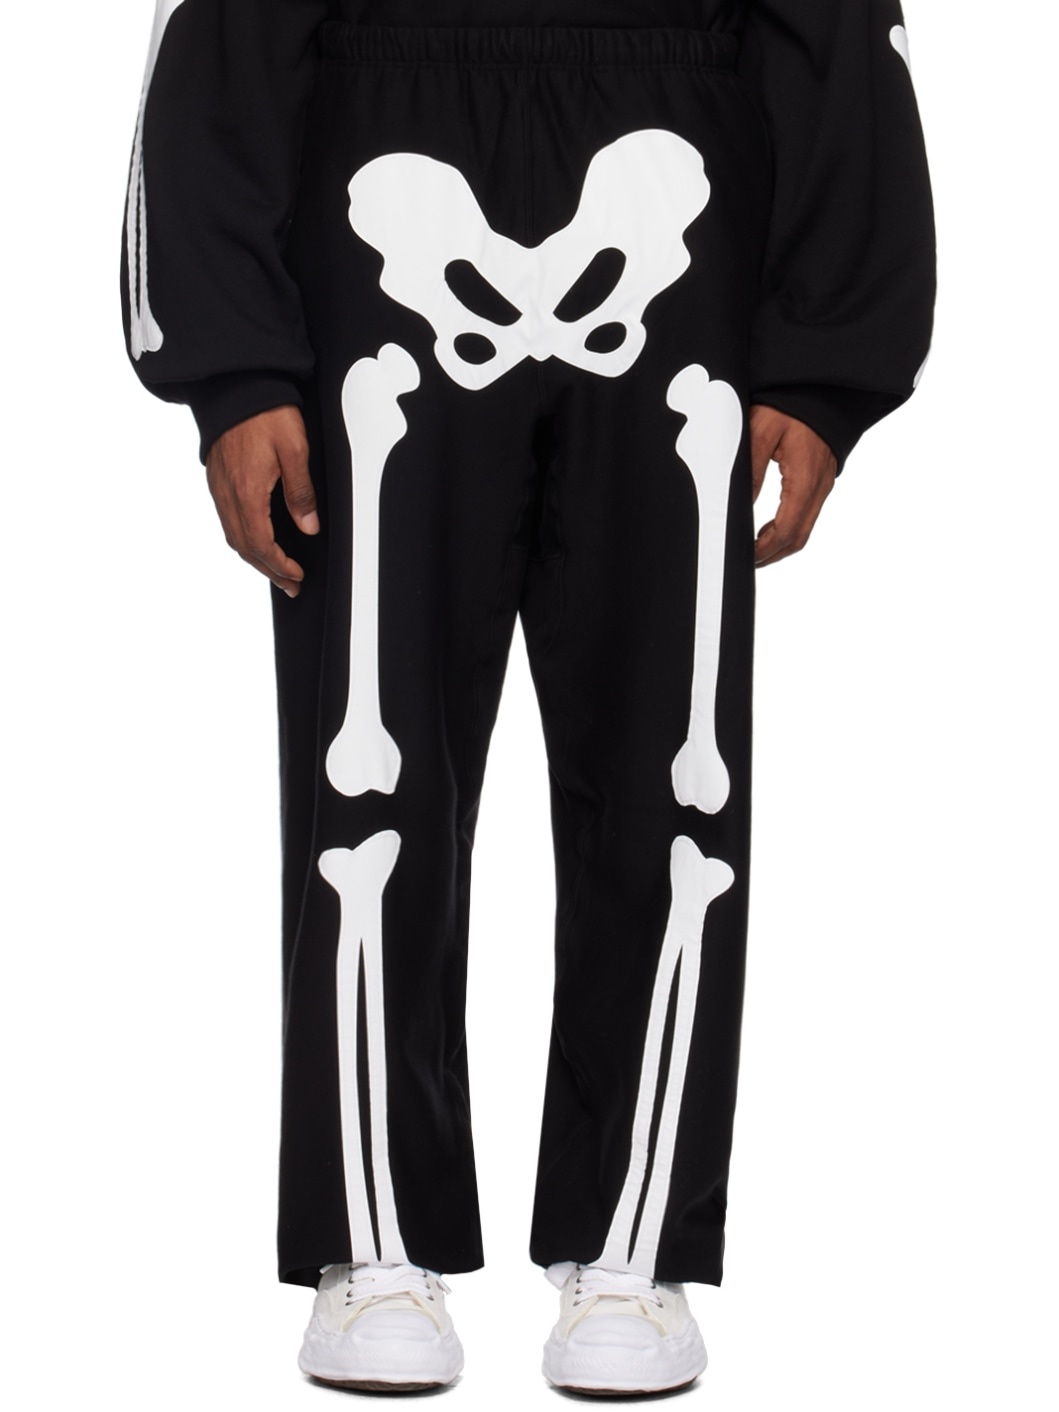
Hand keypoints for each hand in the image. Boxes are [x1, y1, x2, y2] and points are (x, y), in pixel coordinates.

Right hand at [205, 405, 318, 596]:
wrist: (236, 384)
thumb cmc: (267, 412)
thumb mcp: (295, 449)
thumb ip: (301, 492)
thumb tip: (308, 527)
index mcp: (247, 492)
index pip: (261, 544)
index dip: (279, 565)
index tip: (297, 576)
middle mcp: (227, 494)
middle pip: (244, 547)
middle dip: (268, 570)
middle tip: (290, 585)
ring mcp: (218, 487)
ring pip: (233, 535)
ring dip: (255, 557)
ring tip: (275, 570)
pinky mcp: (216, 478)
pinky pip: (227, 519)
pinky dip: (243, 538)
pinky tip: (256, 539)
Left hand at [749, 404, 837, 567]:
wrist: (824, 383)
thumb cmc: (791, 403)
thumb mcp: (760, 429)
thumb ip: (750, 469)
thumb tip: (740, 507)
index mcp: (805, 479)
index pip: (787, 531)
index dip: (765, 551)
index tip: (744, 557)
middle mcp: (819, 486)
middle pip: (798, 538)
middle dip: (772, 555)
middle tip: (745, 561)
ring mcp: (823, 483)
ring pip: (804, 529)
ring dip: (779, 544)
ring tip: (752, 549)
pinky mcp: (821, 478)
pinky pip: (806, 513)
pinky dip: (787, 528)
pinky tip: (767, 528)